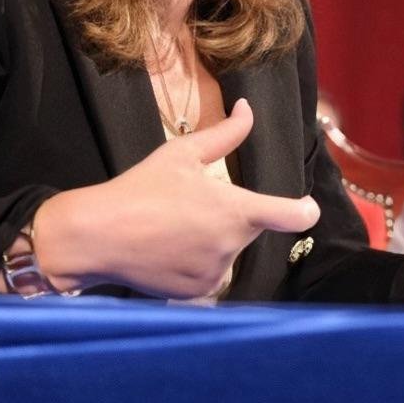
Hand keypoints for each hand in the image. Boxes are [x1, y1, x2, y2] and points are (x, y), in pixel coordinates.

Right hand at [33, 98, 319, 298]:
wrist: (99, 235)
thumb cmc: (141, 187)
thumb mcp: (182, 153)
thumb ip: (225, 134)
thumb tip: (248, 108)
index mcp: (236, 210)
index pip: (292, 215)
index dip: (303, 210)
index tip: (304, 207)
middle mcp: (232, 246)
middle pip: (247, 229)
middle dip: (229, 217)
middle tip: (189, 204)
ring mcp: (215, 274)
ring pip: (227, 252)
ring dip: (212, 241)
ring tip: (172, 227)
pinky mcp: (197, 294)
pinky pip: (208, 275)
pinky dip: (195, 263)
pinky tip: (167, 249)